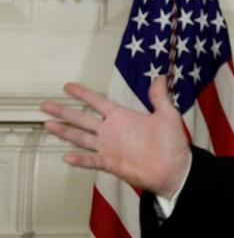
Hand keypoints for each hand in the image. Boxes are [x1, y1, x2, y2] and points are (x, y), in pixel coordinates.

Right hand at [40, 76, 190, 198]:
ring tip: (48, 124)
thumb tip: (161, 78)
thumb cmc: (172, 144)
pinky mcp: (110, 163)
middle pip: (82, 118)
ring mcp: (109, 147)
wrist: (174, 169)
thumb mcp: (168, 115)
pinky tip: (66, 157)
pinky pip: (91, 160)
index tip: (68, 87)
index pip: (99, 102)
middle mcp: (112, 130)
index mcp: (123, 116)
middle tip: (46, 104)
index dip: (83, 94)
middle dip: (64, 111)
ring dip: (65, 131)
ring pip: (81, 137)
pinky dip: (79, 159)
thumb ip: (159, 97)